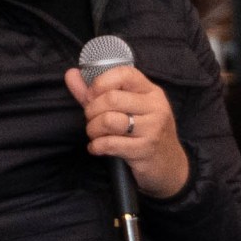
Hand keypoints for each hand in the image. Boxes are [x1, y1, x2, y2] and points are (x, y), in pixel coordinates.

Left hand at [68, 60, 190, 198]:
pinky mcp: (145, 150)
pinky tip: (97, 147)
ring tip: (94, 134)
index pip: (124, 74)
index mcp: (151, 91)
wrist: (169, 166)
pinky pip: (110, 143)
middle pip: (111, 98)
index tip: (91, 95)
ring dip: (93, 129)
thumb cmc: (144, 133)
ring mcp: (153, 129)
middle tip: (91, 119)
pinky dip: (96, 146)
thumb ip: (97, 92)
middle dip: (92, 110)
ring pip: (109, 120)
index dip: (101, 82)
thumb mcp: (127, 109)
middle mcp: (155, 107)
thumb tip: (71, 74)